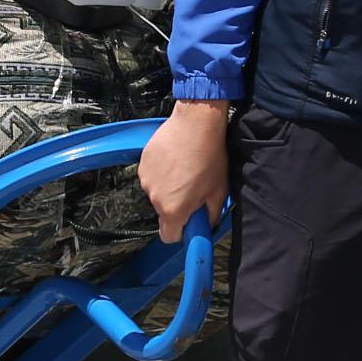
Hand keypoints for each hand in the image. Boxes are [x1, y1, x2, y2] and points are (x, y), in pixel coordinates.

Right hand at [140, 100, 231, 243]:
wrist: (195, 123)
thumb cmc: (210, 157)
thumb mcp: (219, 191)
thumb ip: (211, 215)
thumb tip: (206, 224)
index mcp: (174, 209)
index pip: (169, 237)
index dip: (180, 231)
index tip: (190, 220)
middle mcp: (155, 198)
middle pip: (164, 212)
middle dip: (177, 204)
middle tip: (193, 187)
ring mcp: (146, 180)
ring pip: (157, 193)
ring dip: (168, 187)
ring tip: (185, 169)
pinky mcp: (142, 164)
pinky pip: (152, 176)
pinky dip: (162, 172)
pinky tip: (175, 159)